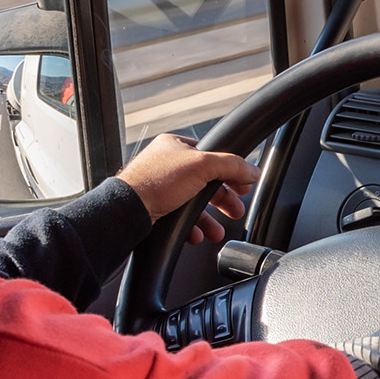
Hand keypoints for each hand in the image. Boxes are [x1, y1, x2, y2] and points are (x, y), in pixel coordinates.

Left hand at [117, 134, 259, 244]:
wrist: (127, 210)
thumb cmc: (156, 182)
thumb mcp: (203, 165)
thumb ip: (232, 166)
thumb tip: (252, 170)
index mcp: (176, 146)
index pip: (212, 156)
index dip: (230, 171)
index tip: (243, 184)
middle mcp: (167, 165)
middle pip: (206, 182)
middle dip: (222, 200)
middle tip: (235, 209)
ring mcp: (160, 187)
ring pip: (193, 203)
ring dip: (208, 219)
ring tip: (217, 231)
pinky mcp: (155, 208)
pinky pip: (180, 217)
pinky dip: (191, 227)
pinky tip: (197, 234)